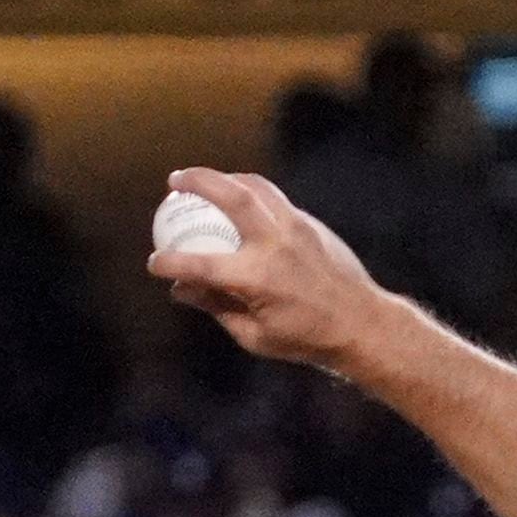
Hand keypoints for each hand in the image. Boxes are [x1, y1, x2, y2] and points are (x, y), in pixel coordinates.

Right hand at [150, 170, 397, 380]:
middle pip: (232, 197)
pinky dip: (253, 193)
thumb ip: (217, 308)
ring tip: (207, 180)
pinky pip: (275, 199)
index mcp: (258, 279)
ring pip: (257, 188)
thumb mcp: (256, 336)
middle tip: (174, 181)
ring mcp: (296, 230)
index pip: (200, 266)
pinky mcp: (311, 225)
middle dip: (198, 181)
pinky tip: (242, 199)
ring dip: (226, 178)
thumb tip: (181, 291)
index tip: (154, 263)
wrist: (362, 324)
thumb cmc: (308, 339)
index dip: (171, 264)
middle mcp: (275, 246)